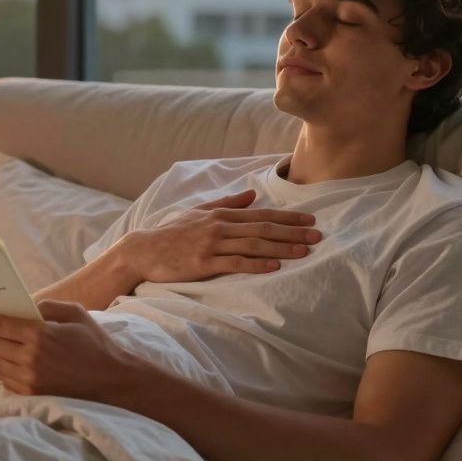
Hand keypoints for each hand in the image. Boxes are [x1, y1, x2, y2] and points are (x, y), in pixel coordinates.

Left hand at [0, 300, 138, 399]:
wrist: (111, 379)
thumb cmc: (95, 342)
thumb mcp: (75, 313)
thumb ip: (47, 306)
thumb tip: (26, 308)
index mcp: (40, 334)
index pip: (0, 325)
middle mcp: (31, 357)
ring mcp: (31, 378)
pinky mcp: (34, 393)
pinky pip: (7, 380)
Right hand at [115, 188, 320, 283]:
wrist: (143, 250)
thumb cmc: (170, 233)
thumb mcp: (198, 212)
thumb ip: (227, 203)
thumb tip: (252, 194)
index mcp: (220, 215)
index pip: (261, 214)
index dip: (287, 217)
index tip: (309, 220)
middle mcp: (219, 226)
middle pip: (263, 228)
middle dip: (293, 231)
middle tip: (318, 235)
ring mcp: (212, 245)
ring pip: (254, 244)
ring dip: (281, 247)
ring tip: (304, 251)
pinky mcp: (204, 263)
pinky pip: (235, 263)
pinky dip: (257, 264)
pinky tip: (275, 266)